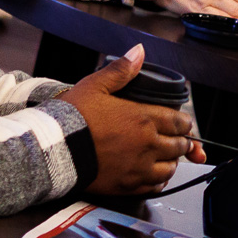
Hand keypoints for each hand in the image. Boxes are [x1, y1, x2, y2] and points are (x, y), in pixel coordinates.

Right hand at [59, 44, 203, 195]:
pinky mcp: (126, 186)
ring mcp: (138, 168)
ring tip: (165, 157)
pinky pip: (154, 187)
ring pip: (170, 168)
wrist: (53, 149)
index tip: (183, 124)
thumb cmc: (72, 116)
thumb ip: (121, 70)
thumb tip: (139, 51)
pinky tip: (153, 175)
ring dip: (171, 162)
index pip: (181, 123)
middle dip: (182, 143)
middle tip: (179, 141)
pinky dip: (158, 181)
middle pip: (180, 146)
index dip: (185, 123)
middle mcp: (147, 144)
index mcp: (144, 119)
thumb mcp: (95, 85)